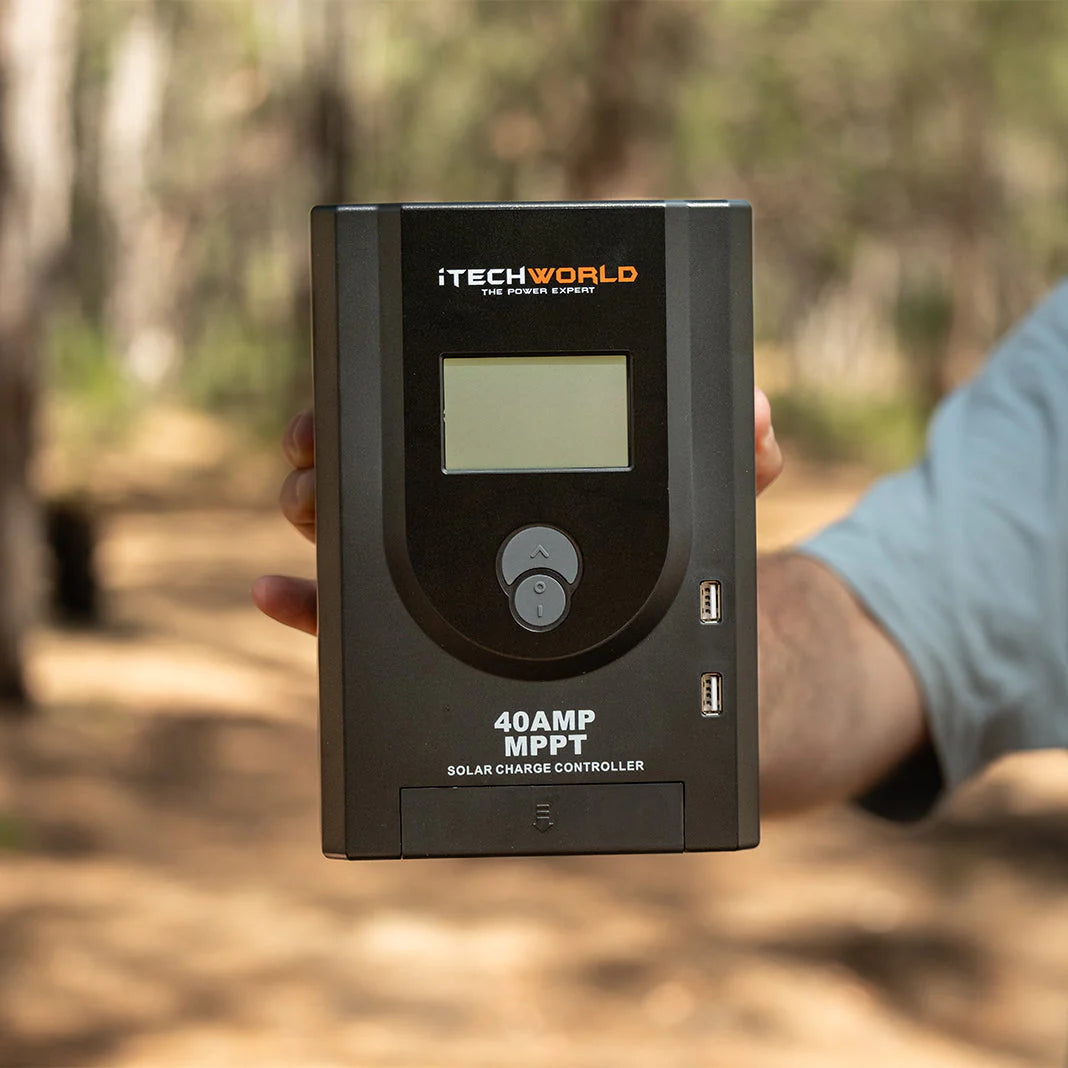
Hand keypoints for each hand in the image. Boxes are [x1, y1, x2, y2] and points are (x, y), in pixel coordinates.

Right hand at [252, 388, 782, 634]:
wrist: (690, 671)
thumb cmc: (695, 577)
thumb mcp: (718, 510)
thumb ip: (738, 456)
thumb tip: (750, 412)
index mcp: (523, 467)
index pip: (449, 410)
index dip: (393, 384)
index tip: (362, 371)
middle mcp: (470, 517)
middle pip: (379, 467)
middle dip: (337, 444)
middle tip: (324, 446)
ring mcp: (447, 582)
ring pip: (355, 536)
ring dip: (317, 509)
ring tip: (313, 504)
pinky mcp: (433, 647)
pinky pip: (352, 629)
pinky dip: (308, 610)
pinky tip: (279, 594)